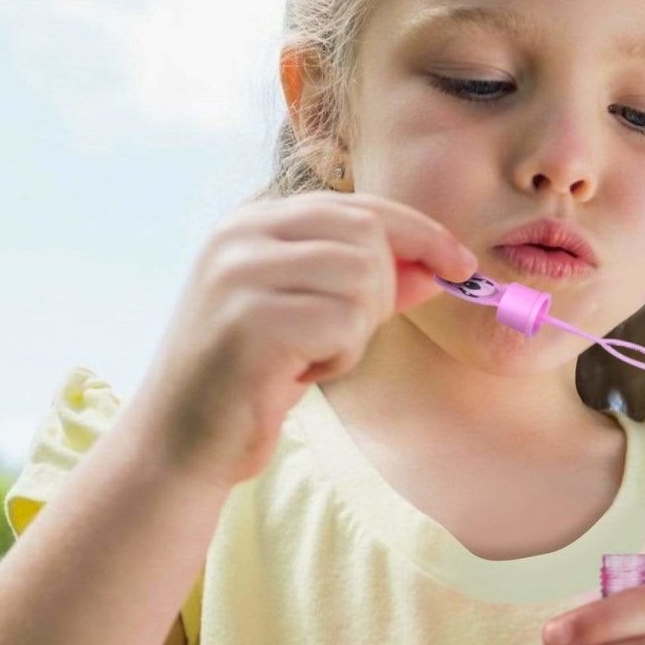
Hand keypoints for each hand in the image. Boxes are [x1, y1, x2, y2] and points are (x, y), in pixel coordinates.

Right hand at [123, 191, 477, 492]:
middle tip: (340, 338)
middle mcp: (241, 235)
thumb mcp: (314, 317)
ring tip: (310, 357)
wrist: (183, 438)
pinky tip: (299, 374)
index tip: (460, 266)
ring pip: (362, 281)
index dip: (420, 233)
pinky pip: (343, 325)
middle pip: (368, 238)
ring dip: (355, 333)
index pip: (359, 206)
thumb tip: (436, 266)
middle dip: (379, 295)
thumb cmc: (252, 377)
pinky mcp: (251, 322)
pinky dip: (338, 358)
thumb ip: (371, 285)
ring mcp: (241, 274)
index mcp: (254, 221)